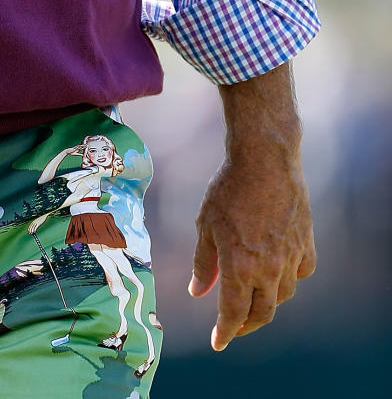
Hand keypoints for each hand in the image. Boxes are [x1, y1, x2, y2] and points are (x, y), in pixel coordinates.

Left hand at [190, 70, 315, 351]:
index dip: (225, 332)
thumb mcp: (206, 224)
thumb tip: (197, 292)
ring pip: (283, 295)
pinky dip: (289, 277)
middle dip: (247, 326)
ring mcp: (291, 257)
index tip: (217, 342)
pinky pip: (301, 272)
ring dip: (268, 301)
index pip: (234, 314)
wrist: (265, 159)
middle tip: (234, 327)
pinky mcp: (306, 243)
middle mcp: (269, 269)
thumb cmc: (228, 188)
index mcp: (240, 267)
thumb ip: (203, 263)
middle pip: (263, 313)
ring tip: (253, 296)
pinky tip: (278, 270)